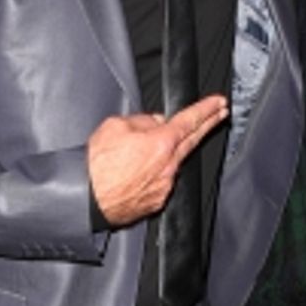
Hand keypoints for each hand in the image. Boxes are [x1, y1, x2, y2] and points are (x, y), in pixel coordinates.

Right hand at [88, 96, 227, 226]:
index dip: (207, 109)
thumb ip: (142, 121)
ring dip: (168, 152)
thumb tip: (156, 123)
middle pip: (193, 141)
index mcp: (160, 143)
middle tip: (220, 114)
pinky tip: (137, 171)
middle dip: (208, 124)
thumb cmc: (96, 166)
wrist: (85, 199)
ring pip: (173, 162)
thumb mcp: (115, 126)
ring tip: (142, 151)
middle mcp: (168, 166)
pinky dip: (155, 173)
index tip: (219, 103)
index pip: (190, 120)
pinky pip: (161, 180)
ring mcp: (164, 186)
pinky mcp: (156, 201)